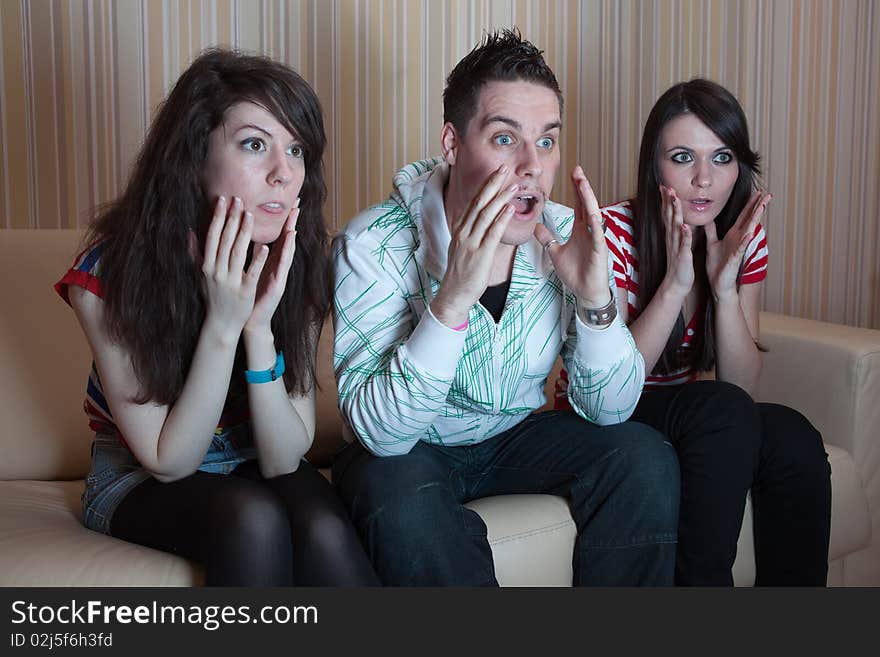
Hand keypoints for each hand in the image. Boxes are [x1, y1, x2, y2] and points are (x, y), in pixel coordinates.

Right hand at [201, 196, 268, 341]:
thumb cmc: (213, 297)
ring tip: (250, 214)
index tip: (222, 200)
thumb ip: (196, 253)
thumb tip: (189, 232)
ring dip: (243, 232)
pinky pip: (251, 272)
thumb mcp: (201, 274)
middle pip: (224, 240)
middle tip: (239, 199)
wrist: (220, 324)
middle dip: (232, 218)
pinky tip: (264, 246)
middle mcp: (216, 271)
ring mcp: (230, 281)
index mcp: (207, 265)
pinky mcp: (245, 291)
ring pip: (237, 252)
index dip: (217, 217)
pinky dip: (257, 259)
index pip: (212, 236)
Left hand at [245, 203, 299, 333]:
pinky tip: (288, 240)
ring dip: (291, 234)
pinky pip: (282, 265)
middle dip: (291, 221)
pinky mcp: (278, 284)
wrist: (250, 320)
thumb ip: (249, 254)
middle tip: (297, 202)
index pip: (275, 236)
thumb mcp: (248, 271)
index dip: (281, 219)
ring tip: (294, 218)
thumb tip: (245, 235)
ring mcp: (279, 275)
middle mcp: (276, 266)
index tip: (285, 202)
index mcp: (268, 261)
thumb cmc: (247, 295)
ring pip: (286, 250)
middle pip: (285, 239)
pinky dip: (286, 252)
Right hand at [431, 164, 515, 326]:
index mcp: (460, 229)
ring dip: (500, 198)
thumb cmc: (460, 273)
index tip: (496, 172)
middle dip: (492, 184)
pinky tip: (510, 209)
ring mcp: (471, 244)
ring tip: (512, 185)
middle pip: (478, 203)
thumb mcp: (460, 247)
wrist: (453, 295)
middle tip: (504, 168)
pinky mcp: (480, 256)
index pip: (473, 202)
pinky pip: (492, 234)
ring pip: (486, 215)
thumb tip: (468, 214)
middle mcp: (463, 233)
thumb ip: (466, 230)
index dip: (485, 185)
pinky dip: (501, 220)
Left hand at [534, 166, 609, 306]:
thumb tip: (536, 226)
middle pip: (586, 203)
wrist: (585, 292)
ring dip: (588, 198)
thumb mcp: (555, 252)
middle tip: (577, 169)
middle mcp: (589, 230)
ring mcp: (596, 239)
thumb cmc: (575, 273)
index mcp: (580, 229)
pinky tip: (593, 213)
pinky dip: (596, 224)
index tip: (571, 172)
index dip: (575, 188)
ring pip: (593, 214)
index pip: (578, 204)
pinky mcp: (599, 250)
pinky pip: (598, 235)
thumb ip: (547, 238)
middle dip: (582, 186)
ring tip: (583, 183)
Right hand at [659, 185, 693, 298]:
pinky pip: (684, 244)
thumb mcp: (679, 245)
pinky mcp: (683, 256)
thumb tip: (681, 220)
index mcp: (672, 236)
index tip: (665, 186)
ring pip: (676, 227)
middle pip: (669, 217)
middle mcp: (672, 239)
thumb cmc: (679, 265)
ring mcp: (677, 247)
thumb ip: (680, 232)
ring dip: (675, 213)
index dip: (666, 201)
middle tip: (667, 187)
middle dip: (668, 202)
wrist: (676, 284)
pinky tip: (685, 226)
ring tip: (675, 199)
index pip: (668, 215)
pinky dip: (685, 235)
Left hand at [705, 189, 770, 300]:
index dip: (751, 203)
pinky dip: (745, 241)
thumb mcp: (712, 244)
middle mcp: (738, 239)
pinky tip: (750, 233)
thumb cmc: (717, 266)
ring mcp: (738, 248)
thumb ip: (711, 231)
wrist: (718, 283)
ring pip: (749, 230)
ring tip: (762, 207)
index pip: (744, 216)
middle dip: (758, 206)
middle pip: (750, 219)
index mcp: (733, 234)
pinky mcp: (735, 258)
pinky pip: (741, 248)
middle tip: (768, 193)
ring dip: (755, 219)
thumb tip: (708, 218)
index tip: (759, 191)